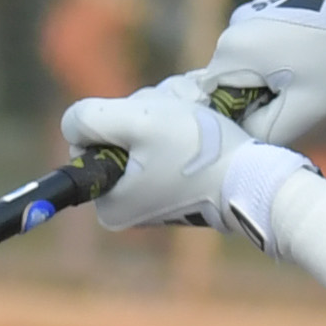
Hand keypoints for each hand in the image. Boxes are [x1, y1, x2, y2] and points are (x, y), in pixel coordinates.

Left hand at [63, 78, 241, 230]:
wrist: (254, 178)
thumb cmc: (197, 151)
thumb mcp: (138, 121)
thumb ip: (90, 116)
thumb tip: (71, 124)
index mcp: (106, 204)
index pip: (87, 139)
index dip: (115, 120)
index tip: (148, 129)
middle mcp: (123, 209)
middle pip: (114, 136)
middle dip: (141, 119)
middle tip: (173, 126)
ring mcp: (150, 200)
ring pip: (139, 137)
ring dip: (162, 121)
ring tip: (191, 130)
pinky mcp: (173, 190)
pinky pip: (160, 149)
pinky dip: (177, 135)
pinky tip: (198, 138)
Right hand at [203, 0, 325, 155]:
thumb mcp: (303, 108)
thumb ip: (265, 132)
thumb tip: (247, 136)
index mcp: (232, 52)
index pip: (217, 100)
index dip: (246, 115)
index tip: (282, 112)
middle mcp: (233, 27)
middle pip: (236, 82)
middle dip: (266, 96)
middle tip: (304, 93)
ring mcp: (252, 13)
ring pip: (255, 65)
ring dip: (280, 78)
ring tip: (316, 70)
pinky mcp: (271, 6)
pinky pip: (268, 46)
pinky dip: (288, 58)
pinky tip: (319, 53)